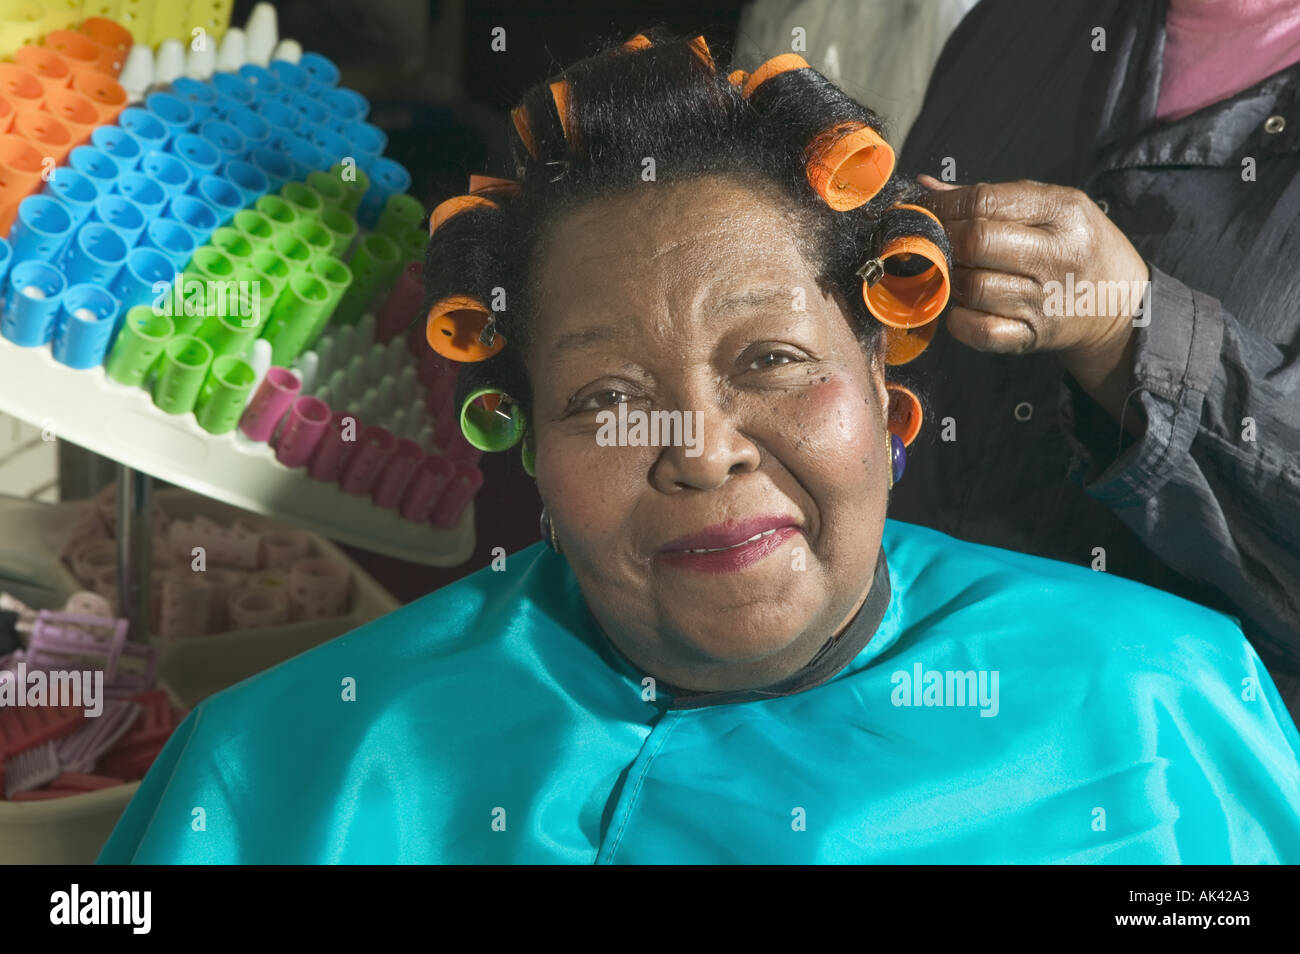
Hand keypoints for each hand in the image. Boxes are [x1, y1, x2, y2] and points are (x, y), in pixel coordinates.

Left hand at [916, 176, 1148, 425]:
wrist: (1121, 303)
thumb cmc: (1074, 246)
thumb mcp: (1050, 207)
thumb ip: (989, 197)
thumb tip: (925, 189)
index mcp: (1063, 211)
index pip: (985, 201)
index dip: (941, 206)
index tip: (920, 210)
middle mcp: (1057, 256)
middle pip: (976, 243)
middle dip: (942, 241)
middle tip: (931, 243)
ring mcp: (1045, 301)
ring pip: (972, 288)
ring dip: (949, 280)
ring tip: (952, 273)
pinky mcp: (1033, 337)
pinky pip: (978, 330)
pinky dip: (958, 319)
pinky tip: (961, 306)